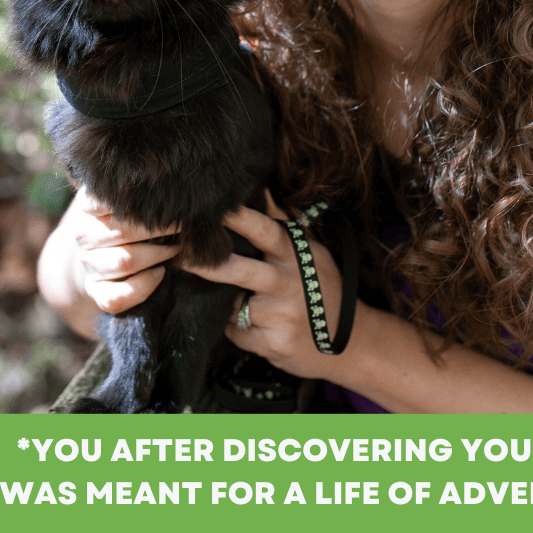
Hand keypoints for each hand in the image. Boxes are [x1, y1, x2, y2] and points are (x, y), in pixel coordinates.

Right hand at [65, 185, 180, 314]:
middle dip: (161, 228)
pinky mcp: (97, 292)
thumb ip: (144, 186)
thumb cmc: (138, 216)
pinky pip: (116, 296)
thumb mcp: (137, 196)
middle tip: (184, 224)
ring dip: (157, 255)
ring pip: (124, 261)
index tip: (170, 199)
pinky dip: (143, 286)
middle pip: (124, 230)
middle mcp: (84, 233)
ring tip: (175, 248)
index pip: (105, 198)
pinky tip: (161, 273)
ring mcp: (89, 264)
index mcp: (90, 204)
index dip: (140, 201)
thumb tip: (175, 176)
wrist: (115, 253)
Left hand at [183, 191, 345, 379]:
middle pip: (241, 269)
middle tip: (183, 257)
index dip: (238, 218)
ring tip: (235, 299)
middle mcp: (289, 283)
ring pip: (233, 304)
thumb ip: (284, 225)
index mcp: (297, 255)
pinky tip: (256, 327)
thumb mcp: (312, 253)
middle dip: (209, 263)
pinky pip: (237, 332)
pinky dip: (238, 328)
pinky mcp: (272, 343)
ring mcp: (281, 315)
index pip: (264, 230)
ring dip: (226, 302)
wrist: (350, 343)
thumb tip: (260, 189)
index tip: (212, 208)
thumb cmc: (323, 288)